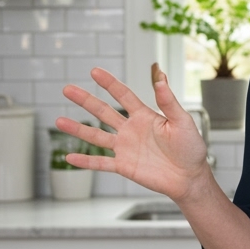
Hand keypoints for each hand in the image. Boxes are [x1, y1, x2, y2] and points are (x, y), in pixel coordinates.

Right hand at [56, 66, 211, 201]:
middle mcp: (131, 130)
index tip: (94, 71)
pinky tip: (69, 157)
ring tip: (58, 121)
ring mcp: (125, 148)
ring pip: (96, 136)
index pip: (123, 96)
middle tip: (67, 89)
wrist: (190, 177)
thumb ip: (168, 101)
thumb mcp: (182, 121)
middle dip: (85, 100)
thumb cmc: (191, 148)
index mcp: (145, 116)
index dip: (109, 84)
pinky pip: (101, 163)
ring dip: (77, 129)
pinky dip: (85, 161)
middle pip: (103, 112)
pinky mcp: (124, 166)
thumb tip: (161, 76)